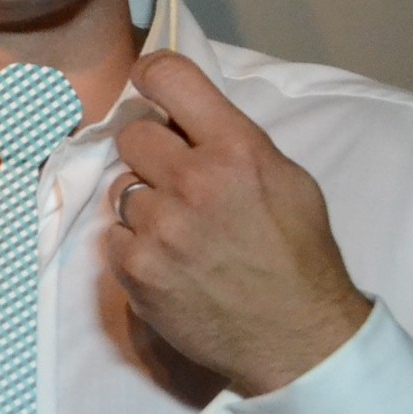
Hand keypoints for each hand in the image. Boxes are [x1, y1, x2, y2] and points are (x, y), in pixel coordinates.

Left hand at [107, 52, 370, 395]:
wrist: (298, 338)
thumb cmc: (297, 254)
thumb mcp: (286, 180)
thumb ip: (232, 143)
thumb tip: (181, 118)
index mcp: (237, 151)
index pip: (171, 77)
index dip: (152, 75)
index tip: (147, 85)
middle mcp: (194, 182)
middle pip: (133, 135)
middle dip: (151, 154)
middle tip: (175, 180)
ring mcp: (160, 227)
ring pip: (123, 190)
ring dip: (145, 206)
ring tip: (182, 233)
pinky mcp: (136, 267)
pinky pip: (114, 235)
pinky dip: (135, 246)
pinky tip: (170, 262)